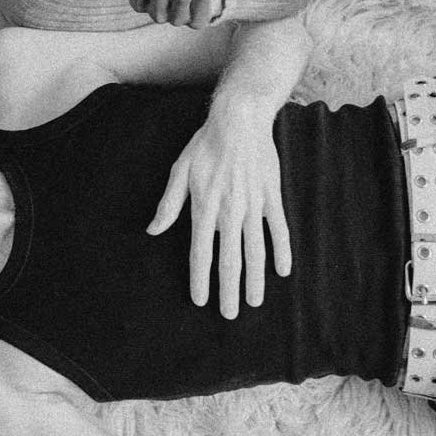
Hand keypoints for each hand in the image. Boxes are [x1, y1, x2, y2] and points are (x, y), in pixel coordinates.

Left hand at [148, 97, 290, 316]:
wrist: (239, 120)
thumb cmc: (205, 144)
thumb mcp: (179, 171)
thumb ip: (169, 204)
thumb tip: (153, 230)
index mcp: (204, 207)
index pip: (201, 253)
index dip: (200, 279)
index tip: (201, 301)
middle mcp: (229, 211)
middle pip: (230, 259)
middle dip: (228, 290)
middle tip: (229, 315)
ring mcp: (253, 205)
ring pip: (255, 250)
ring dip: (254, 279)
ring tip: (253, 302)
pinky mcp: (271, 196)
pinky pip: (278, 229)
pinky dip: (281, 251)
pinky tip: (282, 271)